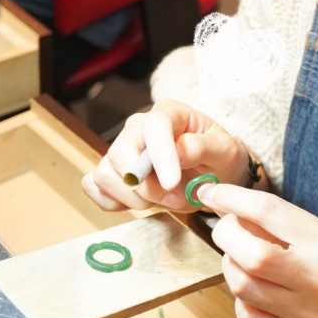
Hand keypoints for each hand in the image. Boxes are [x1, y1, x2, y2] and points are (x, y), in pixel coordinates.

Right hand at [81, 99, 250, 212]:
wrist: (213, 173)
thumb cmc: (219, 157)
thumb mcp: (224, 150)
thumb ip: (202, 147)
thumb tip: (177, 151)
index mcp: (168, 114)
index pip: (154, 126)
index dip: (160, 155)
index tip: (172, 183)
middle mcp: (138, 128)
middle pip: (120, 152)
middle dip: (146, 186)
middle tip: (175, 199)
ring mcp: (122, 150)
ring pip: (104, 173)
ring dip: (133, 198)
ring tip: (165, 202)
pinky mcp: (112, 172)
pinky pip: (93, 186)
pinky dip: (113, 202)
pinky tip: (141, 203)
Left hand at [198, 182, 317, 317]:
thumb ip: (284, 224)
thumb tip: (232, 207)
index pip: (269, 212)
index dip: (233, 198)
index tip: (211, 191)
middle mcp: (314, 278)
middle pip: (251, 255)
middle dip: (227, 234)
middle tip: (228, 228)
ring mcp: (303, 314)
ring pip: (242, 285)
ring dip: (231, 265)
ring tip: (242, 257)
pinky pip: (247, 316)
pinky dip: (241, 297)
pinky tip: (254, 289)